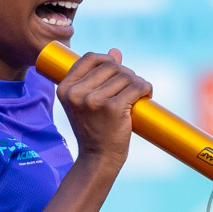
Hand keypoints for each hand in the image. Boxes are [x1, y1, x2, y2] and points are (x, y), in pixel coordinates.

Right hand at [56, 48, 146, 167]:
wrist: (98, 159)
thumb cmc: (94, 130)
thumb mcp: (86, 102)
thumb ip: (97, 76)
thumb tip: (115, 52)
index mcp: (65, 89)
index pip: (90, 58)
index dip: (107, 60)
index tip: (117, 71)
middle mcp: (76, 93)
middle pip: (111, 66)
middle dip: (126, 74)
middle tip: (131, 88)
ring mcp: (94, 101)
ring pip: (126, 76)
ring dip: (137, 82)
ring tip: (139, 94)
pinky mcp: (113, 108)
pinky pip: (136, 87)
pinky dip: (146, 88)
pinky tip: (147, 95)